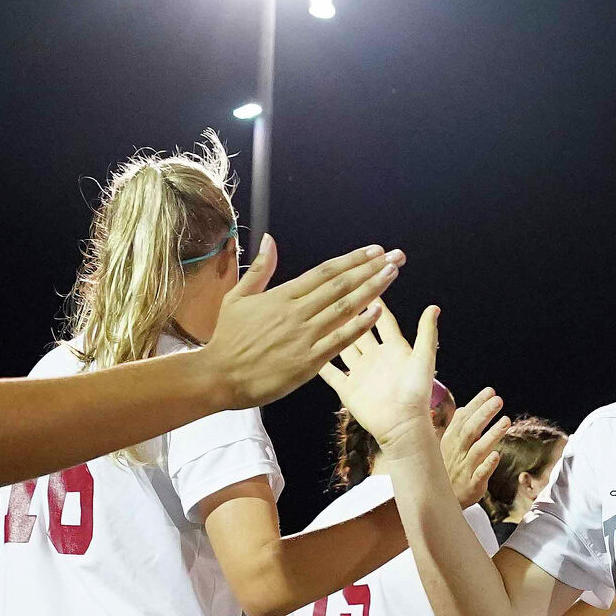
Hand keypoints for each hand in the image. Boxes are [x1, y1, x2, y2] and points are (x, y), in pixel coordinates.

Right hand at [203, 236, 403, 408]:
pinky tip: (377, 312)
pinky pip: (340, 340)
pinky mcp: (308, 362)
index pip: (325, 272)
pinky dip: (359, 325)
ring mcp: (304, 337)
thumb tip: (269, 239)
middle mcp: (297, 313)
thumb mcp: (238, 297)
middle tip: (396, 257)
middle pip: (341, 285)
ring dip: (372, 290)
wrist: (219, 376)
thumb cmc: (228, 338)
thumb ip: (260, 269)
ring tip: (392, 276)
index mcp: (282, 296)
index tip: (375, 251)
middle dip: (372, 269)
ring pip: (345, 308)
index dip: (353, 260)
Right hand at [317, 301, 439, 450]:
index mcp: (394, 348)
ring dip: (334, 331)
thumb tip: (433, 307)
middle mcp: (375, 357)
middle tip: (338, 293)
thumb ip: (426, 332)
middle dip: (350, 312)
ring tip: (320, 314)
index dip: (376, 302)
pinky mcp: (348, 388)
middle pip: (360, 329)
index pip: (383, 320)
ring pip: (343, 346)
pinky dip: (320, 362)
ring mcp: (360, 373)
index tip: (367, 282)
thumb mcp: (424, 358)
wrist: (402, 425)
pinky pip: (330, 373)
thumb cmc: (416, 393)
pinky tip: (308, 349)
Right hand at [442, 387, 508, 506]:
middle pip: (470, 430)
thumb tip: (463, 408)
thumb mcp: (448, 447)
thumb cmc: (448, 470)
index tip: (490, 391)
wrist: (441, 502)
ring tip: (506, 421)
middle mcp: (457, 452)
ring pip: (477, 450)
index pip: (463, 418)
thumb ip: (457, 428)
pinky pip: (480, 474)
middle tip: (498, 400)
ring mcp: (464, 468)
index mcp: (451, 440)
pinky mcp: (472, 485)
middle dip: (484, 414)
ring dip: (491, 435)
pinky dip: (487, 465)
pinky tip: (497, 455)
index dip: (476, 404)